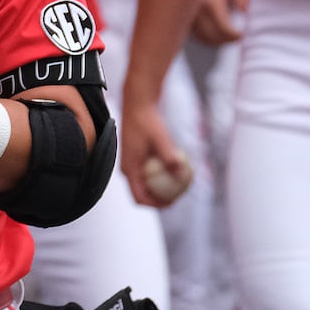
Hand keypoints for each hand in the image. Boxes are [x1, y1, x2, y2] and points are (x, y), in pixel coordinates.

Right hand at [118, 88, 181, 208]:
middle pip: (142, 193)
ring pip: (145, 183)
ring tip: (178, 187)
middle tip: (177, 198)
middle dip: (159, 199)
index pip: (139, 197)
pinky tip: (175, 171)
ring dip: (159, 188)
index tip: (172, 203)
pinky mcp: (136, 157)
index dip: (155, 205)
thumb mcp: (160, 138)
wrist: (138, 104)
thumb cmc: (148, 120)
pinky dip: (159, 175)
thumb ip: (169, 157)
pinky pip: (148, 172)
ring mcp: (131, 163)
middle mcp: (128, 169)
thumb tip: (181, 174)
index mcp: (129, 169)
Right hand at [190, 0, 247, 44]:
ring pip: (198, 36)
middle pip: (210, 37)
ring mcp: (185, 12)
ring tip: (221, 37)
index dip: (234, 37)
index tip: (241, 36)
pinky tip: (207, 31)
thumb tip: (246, 15)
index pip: (224, 30)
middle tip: (233, 38)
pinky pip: (190, 30)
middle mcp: (196, 11)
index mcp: (212, 2)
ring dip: (211, 40)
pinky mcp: (179, 11)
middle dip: (224, 41)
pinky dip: (200, 35)